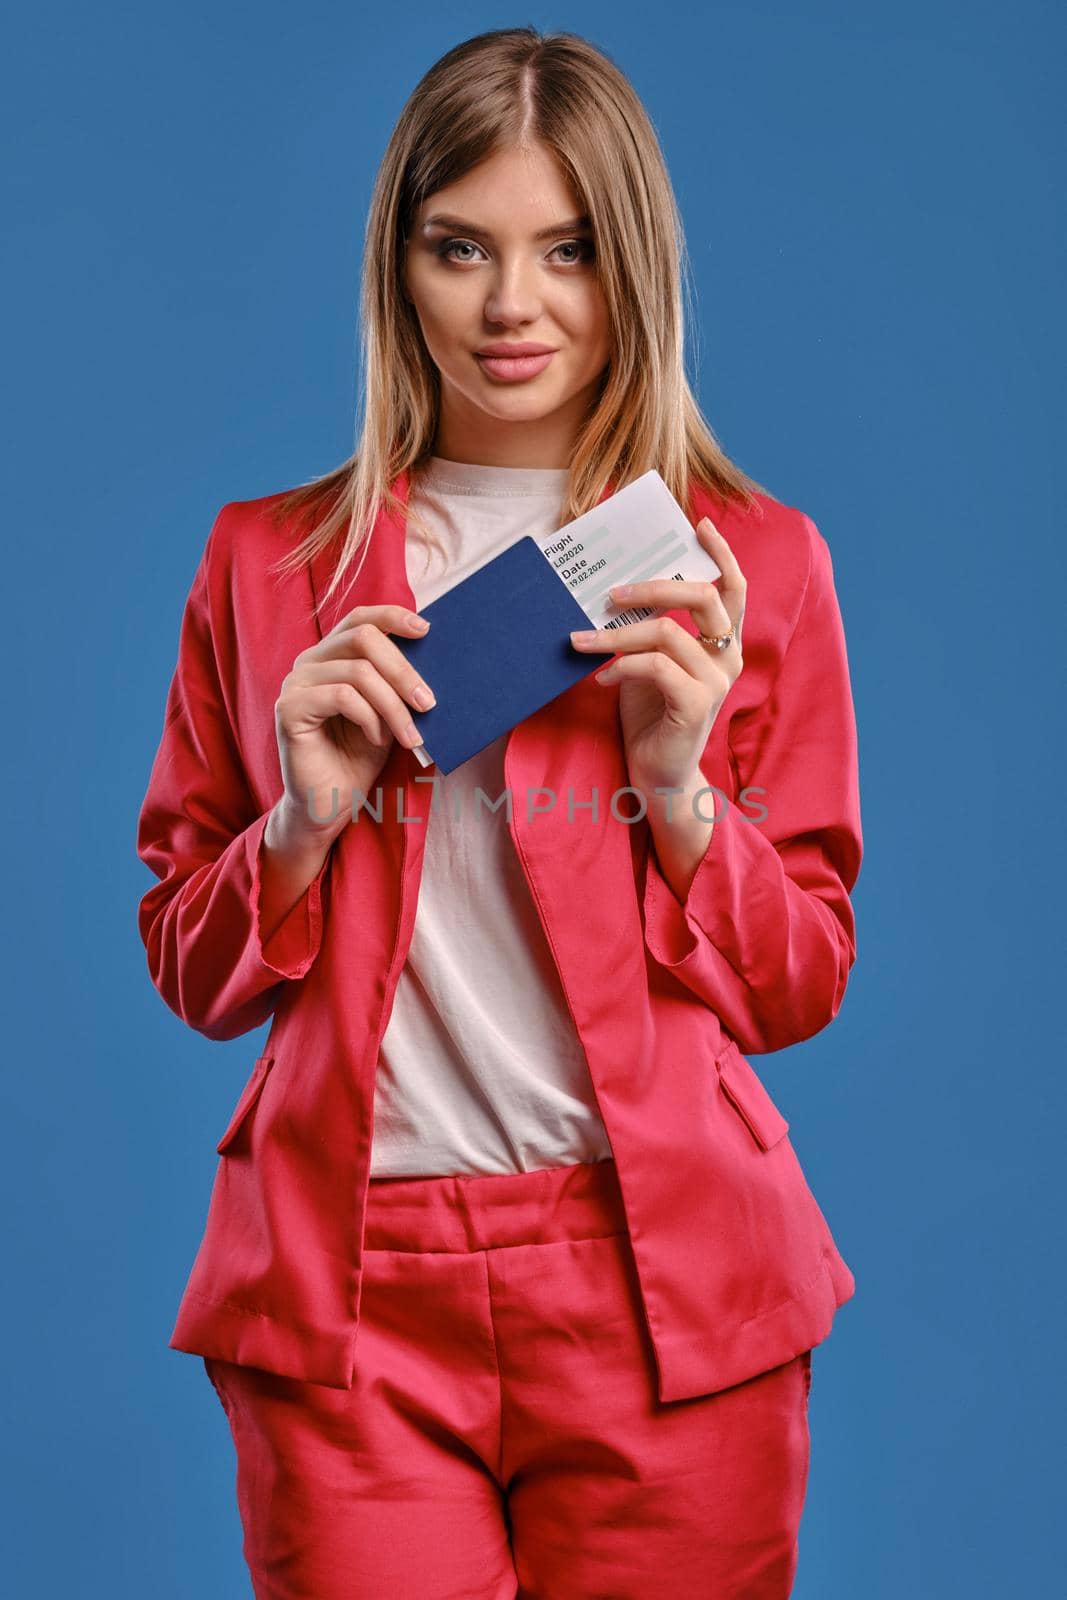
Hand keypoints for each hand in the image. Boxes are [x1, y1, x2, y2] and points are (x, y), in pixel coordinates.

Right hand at [273, 604, 435, 841]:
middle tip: (429, 703)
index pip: (359, 618)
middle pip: (363, 638)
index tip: (426, 630)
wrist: (330, 804)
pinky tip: (377, 739)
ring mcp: (295, 683)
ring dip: (393, 706)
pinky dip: (370, 718)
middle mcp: (308, 662)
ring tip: (409, 736)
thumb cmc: (358, 757)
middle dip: (404, 671)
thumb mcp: (386, 712)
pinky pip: (343, 697)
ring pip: (358, 672)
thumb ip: (396, 682)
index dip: (391, 617)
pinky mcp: (289, 708)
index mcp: (330, 656)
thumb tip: (435, 655)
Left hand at [569, 517, 745, 798]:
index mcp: (722, 642)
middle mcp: (728, 656)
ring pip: (666, 633)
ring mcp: (716, 681)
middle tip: (611, 592)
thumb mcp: (651, 662)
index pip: (733, 589)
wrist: (657, 774)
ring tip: (582, 641)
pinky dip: (620, 668)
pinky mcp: (697, 705)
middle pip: (702, 597)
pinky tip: (600, 679)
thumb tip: (616, 589)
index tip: (700, 524)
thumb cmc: (651, 714)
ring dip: (616, 634)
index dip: (721, 554)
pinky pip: (654, 667)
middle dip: (652, 587)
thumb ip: (649, 629)